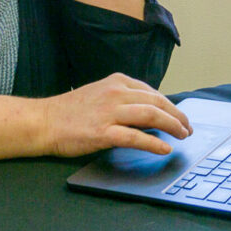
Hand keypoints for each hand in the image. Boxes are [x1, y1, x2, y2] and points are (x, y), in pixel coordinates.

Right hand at [41, 73, 192, 156]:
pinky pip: (135, 136)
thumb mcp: (99, 94)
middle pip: (157, 102)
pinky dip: (154, 143)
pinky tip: (165, 148)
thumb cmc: (70, 111)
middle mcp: (115, 93)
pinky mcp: (103, 132)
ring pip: (151, 115)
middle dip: (177, 115)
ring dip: (172, 125)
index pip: (152, 92)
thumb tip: (149, 111)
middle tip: (187, 128)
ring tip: (182, 135)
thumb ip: (122, 99)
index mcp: (116, 82)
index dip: (170, 105)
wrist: (43, 121)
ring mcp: (109, 112)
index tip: (179, 116)